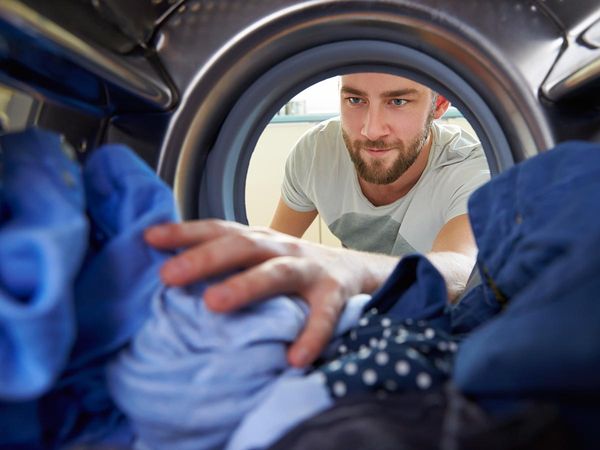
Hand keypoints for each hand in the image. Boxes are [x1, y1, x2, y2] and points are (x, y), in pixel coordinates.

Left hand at [144, 219, 398, 366]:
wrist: (356, 269)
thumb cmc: (295, 267)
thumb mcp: (261, 257)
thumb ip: (227, 262)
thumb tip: (169, 273)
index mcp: (260, 239)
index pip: (219, 229)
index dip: (185, 232)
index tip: (149, 238)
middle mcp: (282, 247)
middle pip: (242, 246)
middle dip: (205, 258)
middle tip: (169, 275)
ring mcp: (310, 267)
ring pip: (277, 273)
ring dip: (246, 286)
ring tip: (214, 304)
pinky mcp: (336, 292)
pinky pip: (324, 315)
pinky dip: (311, 335)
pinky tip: (294, 359)